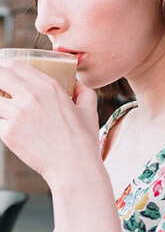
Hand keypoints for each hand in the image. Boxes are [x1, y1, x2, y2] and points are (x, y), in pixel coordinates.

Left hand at [0, 59, 100, 184]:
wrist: (74, 167)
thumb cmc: (83, 140)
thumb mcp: (89, 109)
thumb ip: (83, 91)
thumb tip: (76, 85)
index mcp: (49, 86)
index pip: (16, 65)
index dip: (4, 64)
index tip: (1, 68)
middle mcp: (30, 96)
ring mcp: (17, 114)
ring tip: (3, 108)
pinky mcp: (8, 133)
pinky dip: (0, 122)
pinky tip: (7, 125)